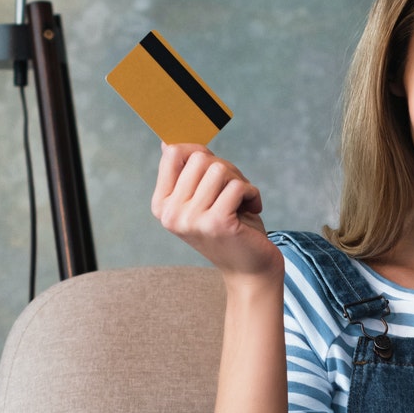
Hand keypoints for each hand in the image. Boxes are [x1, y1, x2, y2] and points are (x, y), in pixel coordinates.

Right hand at [151, 144, 283, 281]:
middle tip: (234, 191)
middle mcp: (171, 214)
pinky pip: (237, 186)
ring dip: (239, 181)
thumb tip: (168, 143)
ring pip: (219, 170)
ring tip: (242, 201)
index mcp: (161, 204)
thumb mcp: (203, 197)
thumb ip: (187, 172)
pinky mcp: (216, 223)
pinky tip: (252, 208)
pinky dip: (252, 193)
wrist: (249, 269)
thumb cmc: (229, 227)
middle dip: (226, 169)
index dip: (199, 151)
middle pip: (200, 158)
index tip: (214, 168)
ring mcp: (191, 220)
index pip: (173, 153)